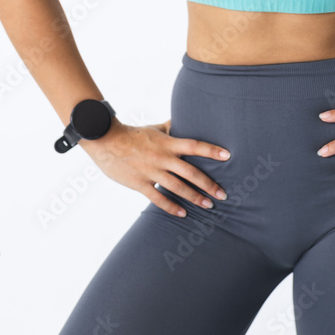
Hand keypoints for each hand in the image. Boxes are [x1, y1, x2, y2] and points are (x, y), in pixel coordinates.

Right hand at [79, 117, 230, 216]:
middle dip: (209, 184)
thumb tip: (185, 120)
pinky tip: (183, 213)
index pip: (195, 145)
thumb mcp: (155, 128)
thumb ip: (171, 127)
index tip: (228, 156)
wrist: (106, 141)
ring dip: (195, 197)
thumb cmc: (133, 134)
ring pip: (178, 187)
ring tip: (208, 205)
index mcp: (168, 143)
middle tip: (223, 194)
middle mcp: (163, 157)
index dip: (212, 150)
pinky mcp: (140, 183)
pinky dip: (171, 206)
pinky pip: (158, 198)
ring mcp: (152, 171)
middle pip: (191, 172)